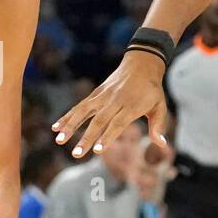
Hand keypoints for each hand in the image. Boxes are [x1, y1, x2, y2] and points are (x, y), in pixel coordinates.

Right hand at [52, 50, 169, 158]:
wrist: (141, 63)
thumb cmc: (152, 89)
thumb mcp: (160, 106)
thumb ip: (158, 125)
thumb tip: (161, 144)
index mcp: (131, 106)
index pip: (117, 124)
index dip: (107, 137)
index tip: (97, 151)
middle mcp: (115, 101)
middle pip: (98, 121)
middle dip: (86, 138)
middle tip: (77, 154)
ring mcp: (103, 96)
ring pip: (84, 112)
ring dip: (70, 126)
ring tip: (59, 140)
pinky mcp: (96, 94)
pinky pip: (80, 106)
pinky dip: (67, 116)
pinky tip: (56, 127)